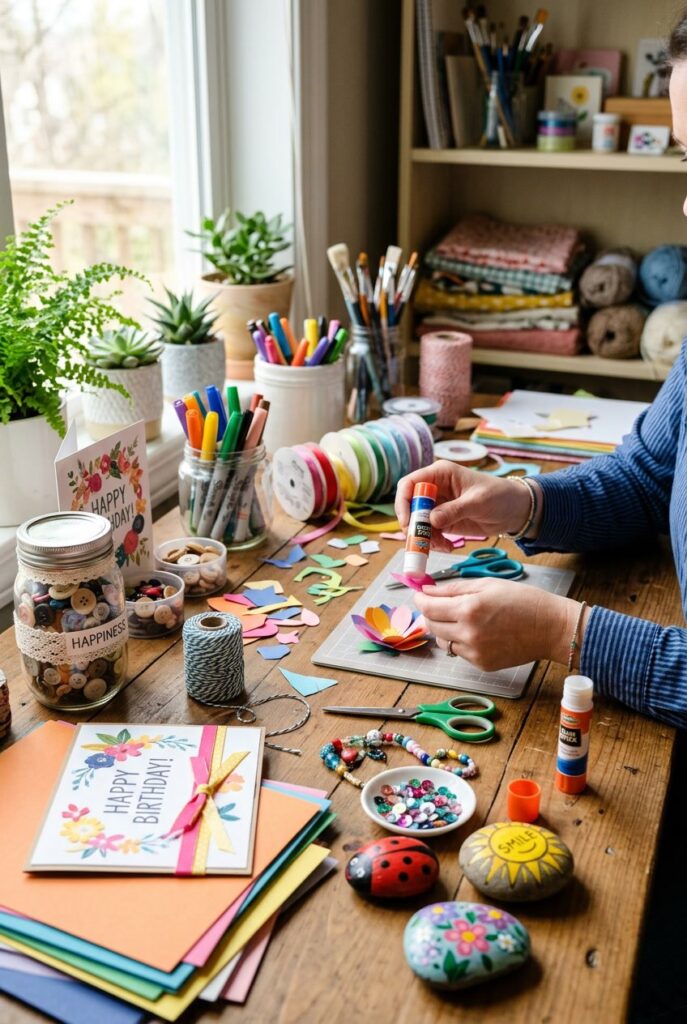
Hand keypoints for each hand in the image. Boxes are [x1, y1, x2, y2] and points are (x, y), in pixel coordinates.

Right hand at [394, 461, 536, 551]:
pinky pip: (429, 533)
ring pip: (418, 523)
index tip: (407, 522)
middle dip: (413, 525)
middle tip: (420, 542)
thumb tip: (431, 520)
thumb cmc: (500, 496)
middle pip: (410, 506)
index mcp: (441, 474)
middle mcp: (435, 489)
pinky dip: (433, 542)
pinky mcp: (443, 520)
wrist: (516, 511)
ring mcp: (438, 506)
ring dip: (424, 537)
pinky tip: (446, 547)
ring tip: (442, 546)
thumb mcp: (478, 502)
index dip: (403, 502)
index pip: (410, 484)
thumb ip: (454, 510)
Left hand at [414, 578, 583, 670]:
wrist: (551, 627)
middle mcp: (469, 633)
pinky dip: (462, 642)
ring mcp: (475, 652)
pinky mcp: (482, 664)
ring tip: (463, 619)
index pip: (428, 608)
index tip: (420, 594)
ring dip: (445, 630)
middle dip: (431, 613)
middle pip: (432, 626)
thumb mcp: (487, 585)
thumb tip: (428, 591)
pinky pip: (460, 652)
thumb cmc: (523, 601)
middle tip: (440, 604)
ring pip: (444, 642)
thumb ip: (453, 589)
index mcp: (469, 609)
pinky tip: (479, 632)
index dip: (420, 600)